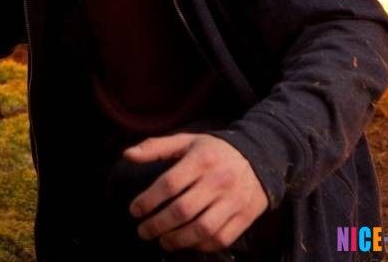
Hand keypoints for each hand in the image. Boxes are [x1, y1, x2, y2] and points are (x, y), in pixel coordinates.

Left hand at [125, 133, 267, 252]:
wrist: (260, 157)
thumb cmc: (213, 151)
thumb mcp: (186, 141)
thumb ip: (155, 147)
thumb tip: (127, 155)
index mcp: (201, 159)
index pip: (170, 184)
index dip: (148, 200)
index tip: (134, 210)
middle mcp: (218, 180)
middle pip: (183, 210)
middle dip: (158, 224)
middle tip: (143, 231)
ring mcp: (234, 201)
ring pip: (202, 229)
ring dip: (177, 240)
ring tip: (162, 241)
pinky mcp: (245, 216)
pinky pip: (221, 238)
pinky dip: (201, 246)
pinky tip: (187, 244)